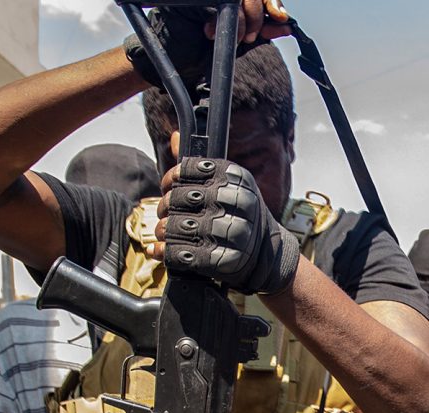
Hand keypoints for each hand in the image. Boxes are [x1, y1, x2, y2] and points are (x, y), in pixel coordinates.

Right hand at [124, 1, 291, 87]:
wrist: (173, 64)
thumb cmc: (200, 50)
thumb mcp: (239, 41)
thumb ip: (261, 31)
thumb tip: (287, 26)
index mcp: (232, 0)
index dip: (272, 2)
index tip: (280, 17)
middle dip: (258, 11)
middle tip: (251, 36)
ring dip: (242, 17)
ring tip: (235, 37)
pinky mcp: (194, 1)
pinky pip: (219, 3)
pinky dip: (223, 18)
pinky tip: (212, 32)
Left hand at [151, 158, 298, 294]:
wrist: (268, 252)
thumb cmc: (241, 214)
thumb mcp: (227, 185)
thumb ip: (199, 166)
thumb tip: (175, 136)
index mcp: (237, 178)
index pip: (190, 170)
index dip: (171, 178)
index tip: (169, 186)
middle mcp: (237, 202)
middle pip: (181, 197)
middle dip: (165, 205)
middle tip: (164, 211)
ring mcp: (232, 233)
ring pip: (179, 226)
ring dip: (163, 230)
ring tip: (162, 231)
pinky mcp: (224, 260)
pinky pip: (184, 254)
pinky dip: (166, 252)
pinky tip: (160, 250)